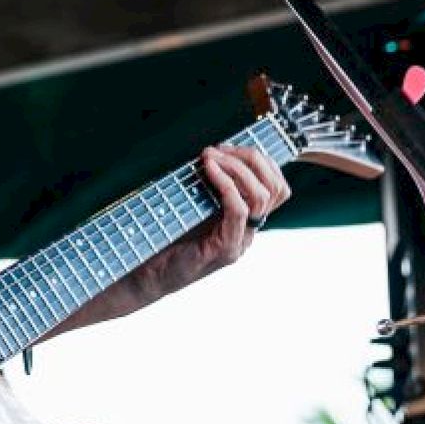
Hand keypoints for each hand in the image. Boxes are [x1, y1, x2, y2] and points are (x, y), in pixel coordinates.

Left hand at [135, 143, 290, 301]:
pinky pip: (239, 212)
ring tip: (210, 157)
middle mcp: (248, 231)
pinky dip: (227, 185)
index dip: (259, 160)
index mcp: (245, 218)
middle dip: (251, 158)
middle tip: (218, 149)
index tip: (226, 147)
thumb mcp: (190, 204)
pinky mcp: (225, 250)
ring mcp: (240, 241)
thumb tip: (210, 152)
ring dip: (236, 167)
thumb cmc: (164, 236)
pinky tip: (209, 171)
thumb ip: (206, 184)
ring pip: (261, 197)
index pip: (276, 186)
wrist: (148, 276)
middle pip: (275, 187)